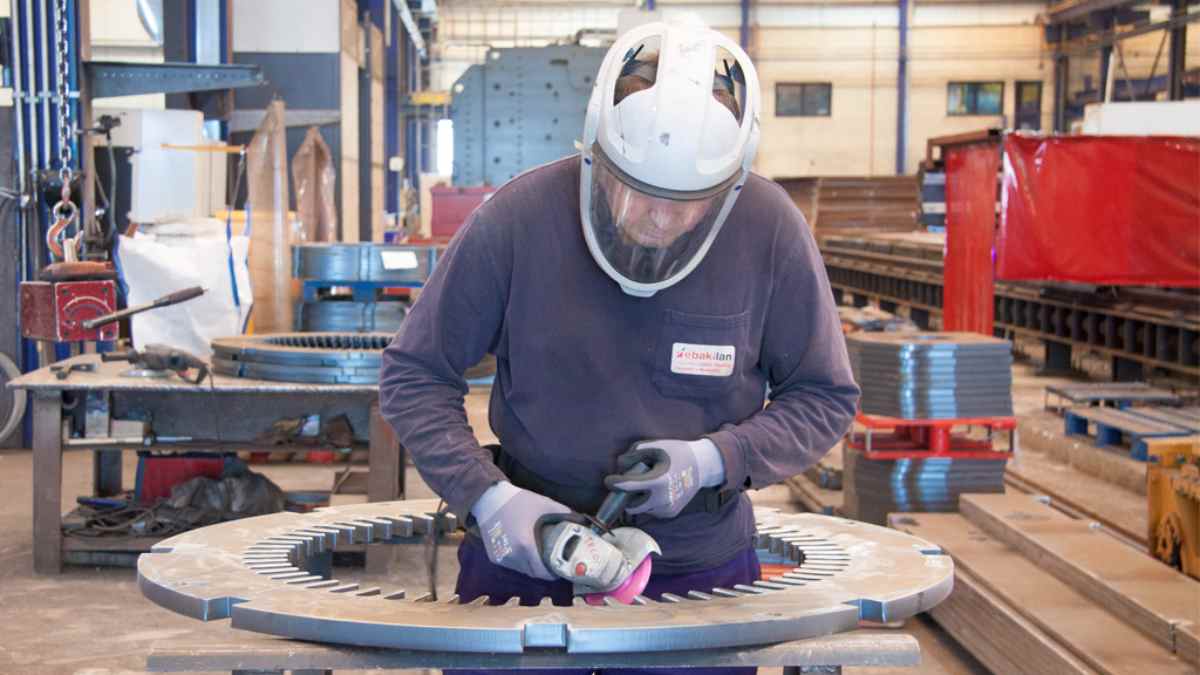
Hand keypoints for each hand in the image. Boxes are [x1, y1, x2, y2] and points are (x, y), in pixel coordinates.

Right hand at [471, 482, 571, 579]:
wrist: (489, 498)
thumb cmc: (518, 501)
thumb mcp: (544, 504)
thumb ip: (564, 513)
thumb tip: (580, 520)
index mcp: (526, 545)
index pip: (542, 572)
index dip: (553, 574)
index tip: (560, 569)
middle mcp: (512, 555)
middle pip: (532, 573)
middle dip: (543, 571)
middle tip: (552, 563)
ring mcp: (501, 557)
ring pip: (521, 570)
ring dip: (531, 567)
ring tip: (540, 557)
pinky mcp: (494, 556)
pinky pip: (511, 565)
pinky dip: (520, 562)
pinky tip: (525, 552)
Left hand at [604, 438, 724, 518]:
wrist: (701, 466)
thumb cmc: (676, 453)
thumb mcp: (656, 446)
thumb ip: (635, 454)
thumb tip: (620, 466)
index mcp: (659, 481)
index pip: (630, 486)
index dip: (615, 483)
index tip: (608, 480)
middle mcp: (663, 499)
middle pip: (631, 504)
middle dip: (626, 495)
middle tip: (629, 483)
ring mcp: (667, 509)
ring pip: (641, 508)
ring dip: (638, 498)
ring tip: (649, 483)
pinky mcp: (670, 513)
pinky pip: (650, 510)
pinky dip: (648, 502)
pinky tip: (657, 490)